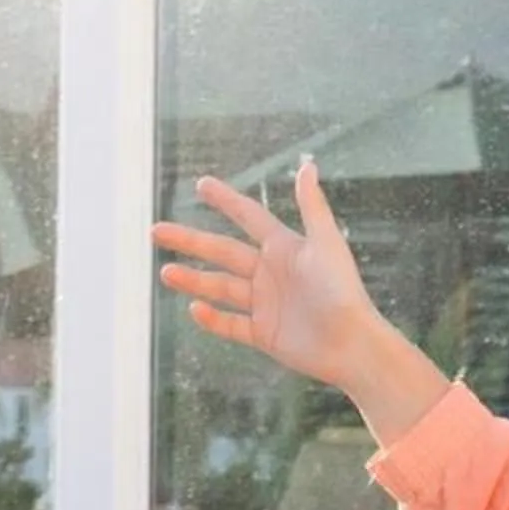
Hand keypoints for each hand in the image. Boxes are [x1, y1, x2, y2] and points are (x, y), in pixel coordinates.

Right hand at [152, 160, 390, 394]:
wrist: (352, 343)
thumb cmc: (343, 290)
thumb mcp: (325, 243)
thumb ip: (311, 206)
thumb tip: (307, 165)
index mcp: (285, 247)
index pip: (248, 217)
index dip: (225, 200)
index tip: (201, 184)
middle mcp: (271, 273)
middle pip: (222, 252)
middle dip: (189, 241)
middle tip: (156, 231)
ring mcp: (265, 304)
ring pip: (220, 287)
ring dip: (192, 280)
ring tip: (165, 272)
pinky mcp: (264, 333)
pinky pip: (231, 324)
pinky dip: (212, 319)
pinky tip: (193, 309)